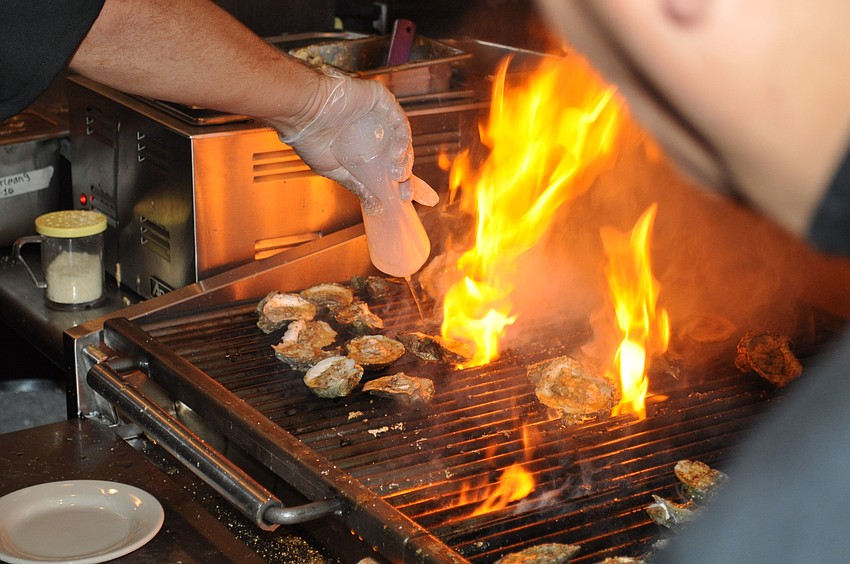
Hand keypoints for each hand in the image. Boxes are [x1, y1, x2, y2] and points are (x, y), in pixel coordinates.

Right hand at [277, 71, 438, 213]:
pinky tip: (397, 155)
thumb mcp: (336, 170)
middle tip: (404, 190)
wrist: (302, 113)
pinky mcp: (381, 101)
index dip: (398, 181)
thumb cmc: (310, 138)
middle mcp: (372, 129)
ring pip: (401, 138)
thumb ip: (357, 185)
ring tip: (399, 174)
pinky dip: (402, 139)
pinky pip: (399, 121)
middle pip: (397, 153)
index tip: (403, 197)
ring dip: (404, 159)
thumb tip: (375, 204)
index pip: (387, 164)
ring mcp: (378, 114)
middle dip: (405, 174)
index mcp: (362, 145)